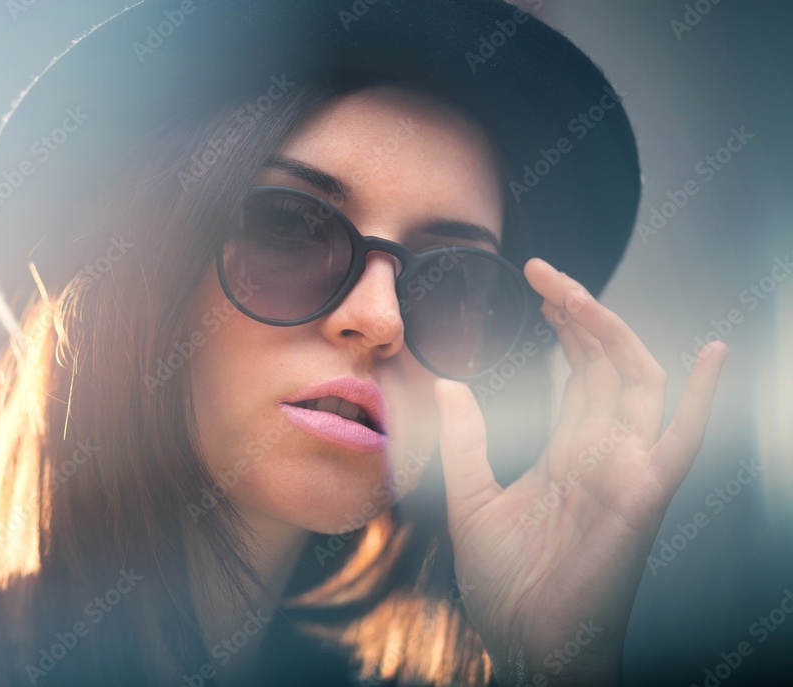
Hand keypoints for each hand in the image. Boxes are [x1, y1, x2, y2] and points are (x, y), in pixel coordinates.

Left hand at [435, 257, 727, 685]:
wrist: (528, 644)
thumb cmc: (506, 584)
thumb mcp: (471, 498)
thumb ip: (465, 441)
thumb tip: (449, 385)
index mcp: (566, 453)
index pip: (578, 375)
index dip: (564, 329)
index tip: (536, 288)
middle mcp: (601, 453)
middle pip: (604, 366)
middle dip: (579, 315)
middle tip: (544, 274)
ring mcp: (626, 469)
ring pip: (634, 382)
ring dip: (610, 333)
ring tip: (574, 293)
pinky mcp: (642, 493)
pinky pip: (683, 439)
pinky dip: (703, 397)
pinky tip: (709, 353)